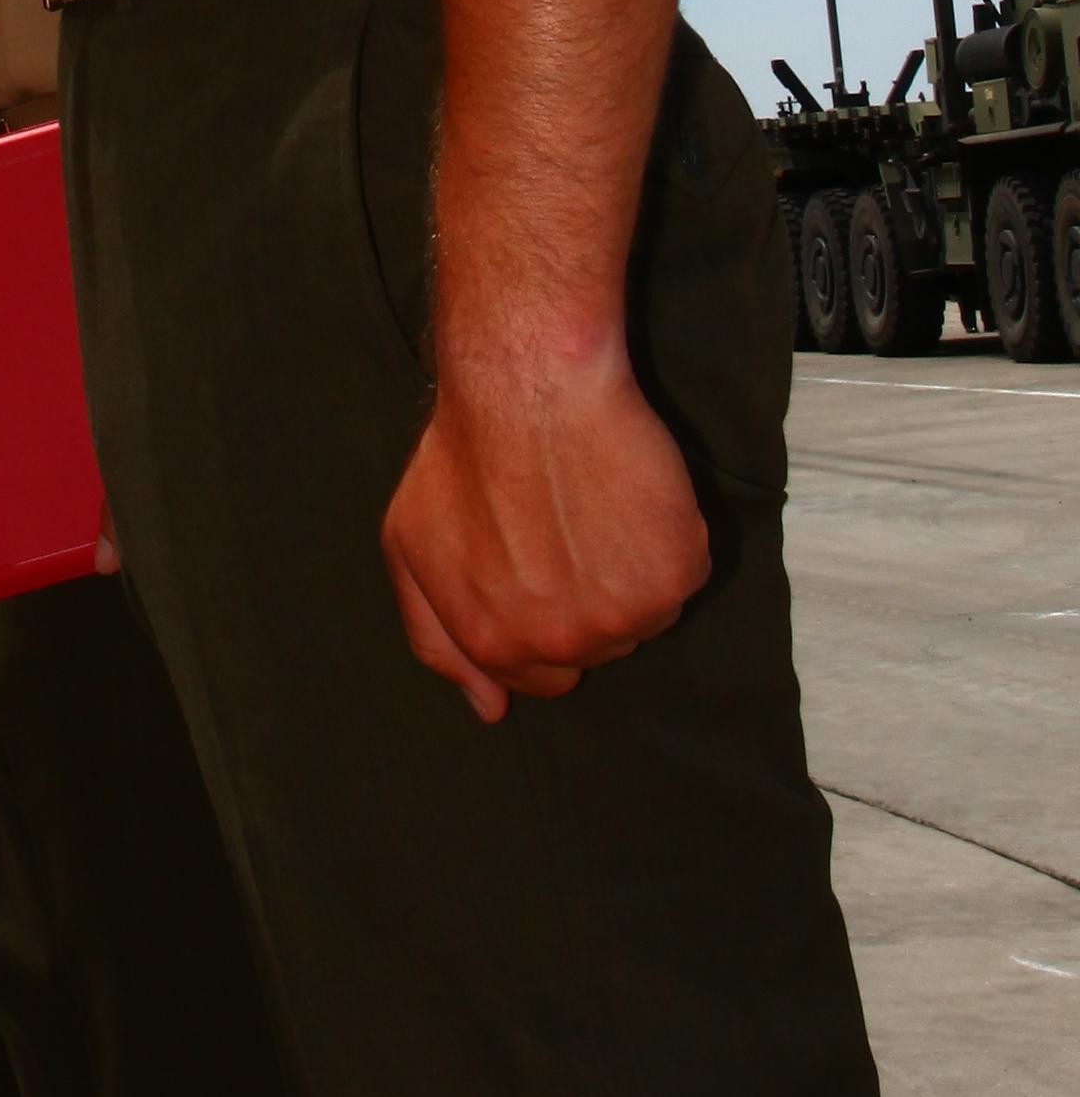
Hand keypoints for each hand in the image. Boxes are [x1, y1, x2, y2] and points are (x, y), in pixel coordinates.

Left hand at [379, 341, 711, 721]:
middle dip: (586, 600)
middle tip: (568, 527)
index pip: (544, 676)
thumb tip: (490, 710)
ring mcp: (623, 615)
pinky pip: (684, 574)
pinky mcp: (675, 575)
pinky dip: (667, 539)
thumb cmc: (465, 455)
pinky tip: (629, 494)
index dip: (546, 620)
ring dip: (630, 571)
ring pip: (645, 616)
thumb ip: (439, 638)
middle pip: (598, 649)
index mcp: (496, 644)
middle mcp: (561, 643)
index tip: (546, 567)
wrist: (528, 387)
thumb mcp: (412, 545)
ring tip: (595, 505)